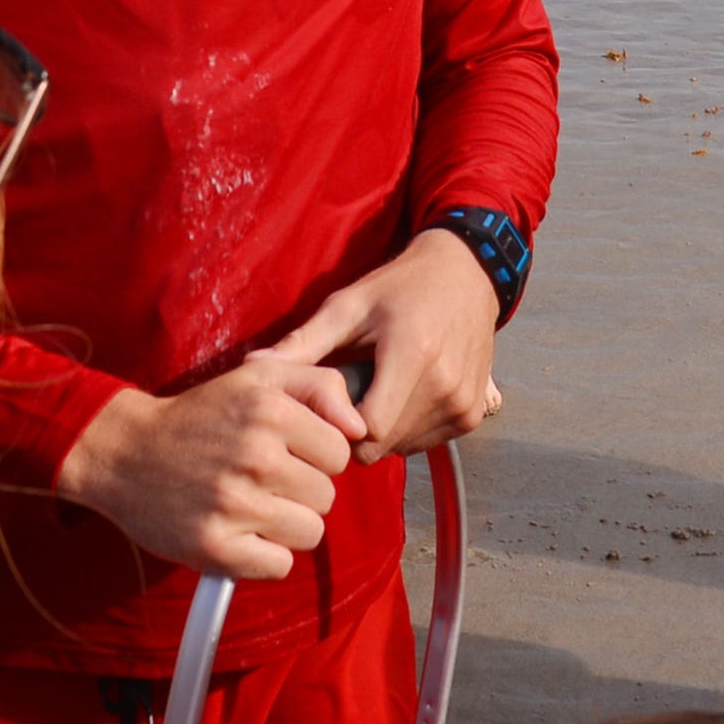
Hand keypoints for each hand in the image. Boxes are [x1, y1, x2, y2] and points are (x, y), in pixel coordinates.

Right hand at [56, 356, 367, 583]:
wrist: (123, 452)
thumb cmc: (202, 415)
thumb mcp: (259, 376)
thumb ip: (320, 385)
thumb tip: (361, 428)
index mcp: (269, 409)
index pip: (339, 453)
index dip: (315, 455)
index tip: (284, 452)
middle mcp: (255, 455)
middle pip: (326, 497)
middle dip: (300, 491)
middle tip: (260, 480)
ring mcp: (234, 505)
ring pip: (308, 533)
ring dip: (285, 525)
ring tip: (251, 507)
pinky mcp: (215, 548)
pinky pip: (278, 566)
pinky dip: (264, 556)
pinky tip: (240, 534)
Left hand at [262, 229, 502, 464]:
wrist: (466, 276)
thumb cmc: (399, 287)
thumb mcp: (348, 306)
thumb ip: (303, 343)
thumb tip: (250, 368)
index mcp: (413, 355)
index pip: (366, 430)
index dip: (338, 425)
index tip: (327, 404)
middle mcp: (444, 385)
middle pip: (382, 444)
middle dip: (355, 430)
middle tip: (348, 394)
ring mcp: (463, 403)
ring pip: (402, 448)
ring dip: (382, 431)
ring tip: (377, 389)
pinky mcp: (473, 414)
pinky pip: (424, 443)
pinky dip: (407, 428)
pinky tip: (401, 394)